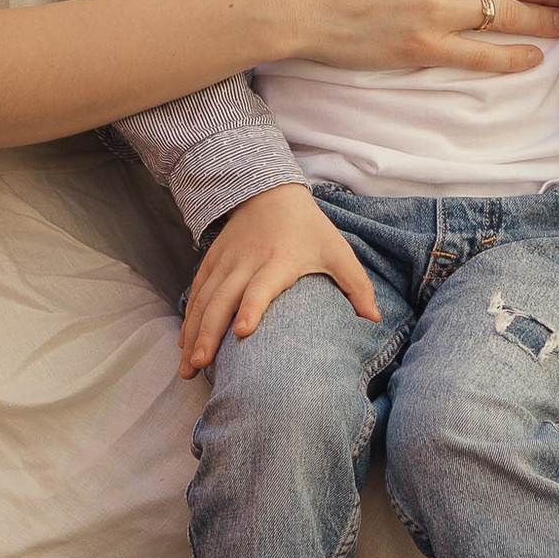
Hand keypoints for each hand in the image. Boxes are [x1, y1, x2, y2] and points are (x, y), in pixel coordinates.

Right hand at [181, 184, 379, 375]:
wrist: (271, 191)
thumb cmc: (309, 228)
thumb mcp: (337, 251)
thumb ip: (357, 286)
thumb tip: (374, 320)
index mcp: (280, 261)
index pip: (262, 287)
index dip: (252, 308)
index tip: (242, 333)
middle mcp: (248, 262)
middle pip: (223, 299)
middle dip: (209, 334)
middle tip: (200, 366)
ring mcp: (227, 261)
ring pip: (204, 299)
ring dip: (193, 332)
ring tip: (187, 366)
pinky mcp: (213, 260)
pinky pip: (197, 291)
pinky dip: (189, 317)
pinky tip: (184, 343)